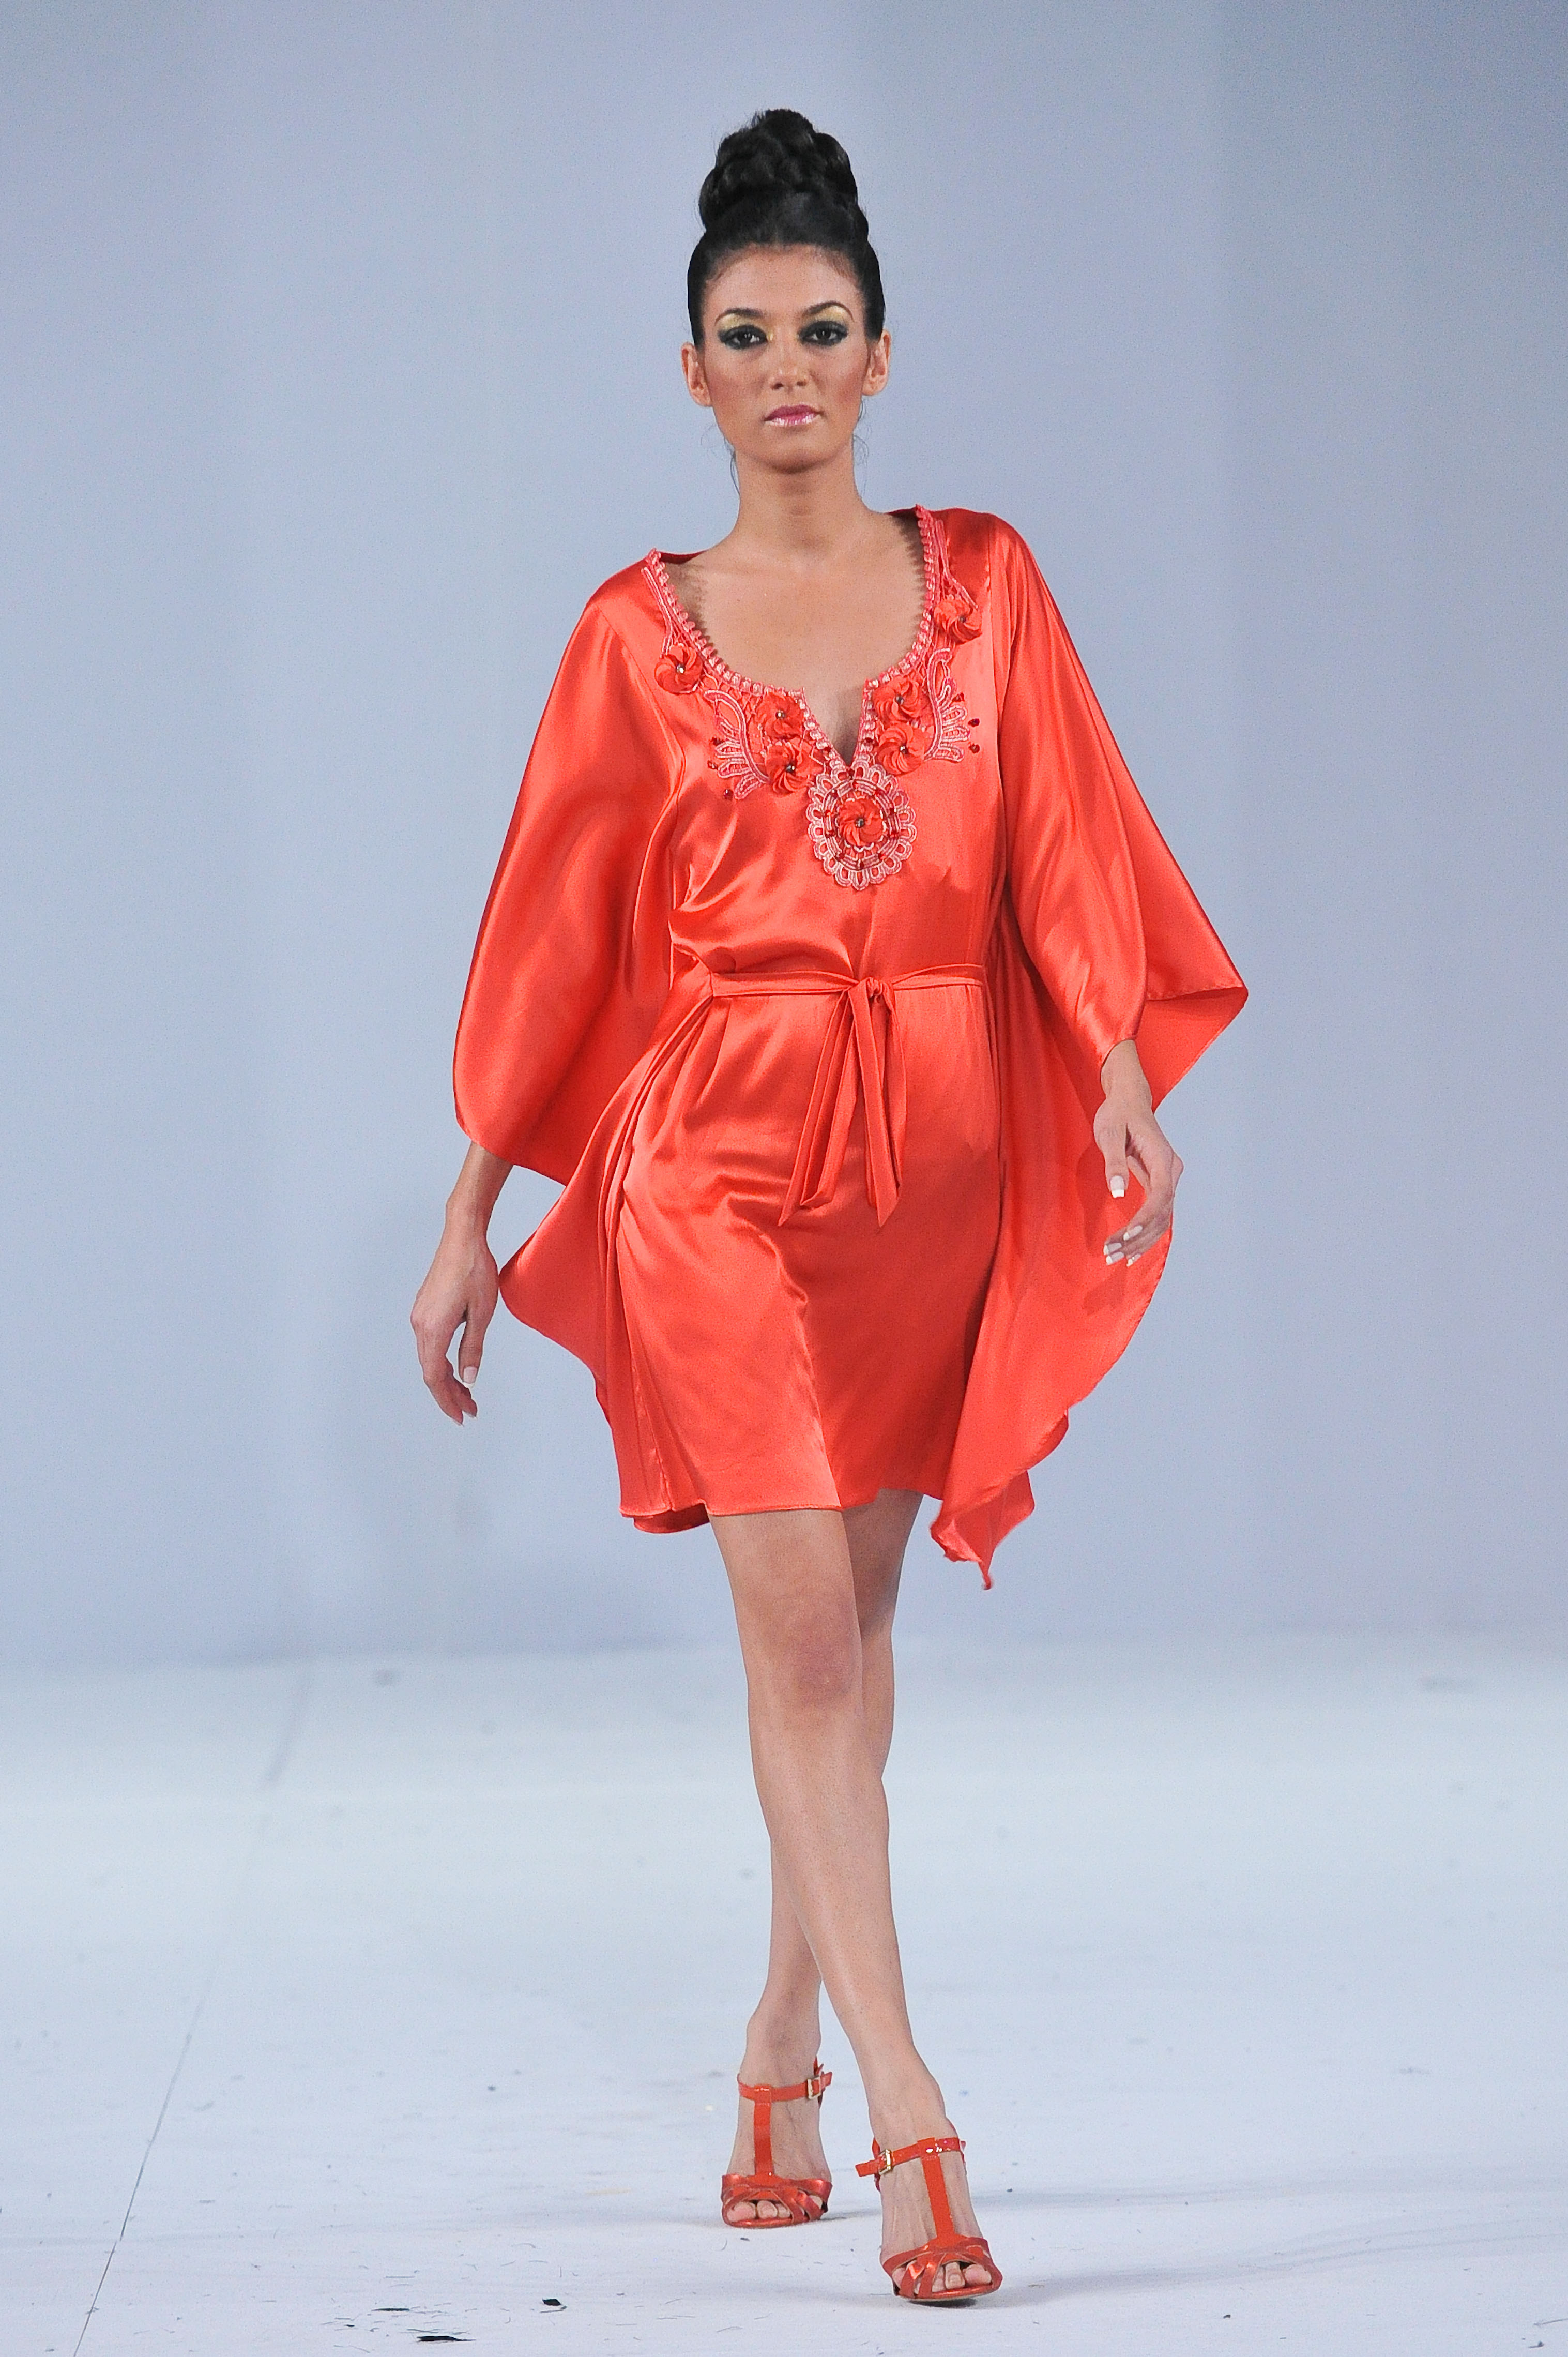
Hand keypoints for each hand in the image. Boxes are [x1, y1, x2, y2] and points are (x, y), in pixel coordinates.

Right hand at [411, 1217, 498, 1422]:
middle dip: (450, 1394)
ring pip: (430, 1358)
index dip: (447, 1400)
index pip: (434, 1377)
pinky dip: (442, 1360)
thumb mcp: (481, 1313)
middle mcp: (420, 1324)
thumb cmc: (475, 1270)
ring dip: (446, 1378)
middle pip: (430, 1371)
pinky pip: (430, 1344)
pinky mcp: (424, 1308)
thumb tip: (469, 1378)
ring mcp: (420, 1316)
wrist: (462, 1237)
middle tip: (470, 1410)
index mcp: (433, 1328)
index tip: (461, 1416)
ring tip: (468, 1393)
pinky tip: (457, 1366)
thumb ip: (473, 1348)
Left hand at [1095, 1040, 1181, 1266]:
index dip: (1146, 1218)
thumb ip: (1115, 1162)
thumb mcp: (1110, 1133)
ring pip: (1161, 1220)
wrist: (1128, 1101)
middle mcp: (1171, 1172)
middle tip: (1110, 1253)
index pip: (1161, 1196)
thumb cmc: (1118, 1114)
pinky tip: (1129, 1254)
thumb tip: (1118, 1192)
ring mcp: (1168, 1180)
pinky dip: (1144, 1235)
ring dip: (1139, 1242)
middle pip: (1162, 1214)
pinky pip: (1156, 1215)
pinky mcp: (1159, 1185)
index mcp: (1163, 1158)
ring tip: (1113, 1257)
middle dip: (1137, 1238)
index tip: (1127, 1234)